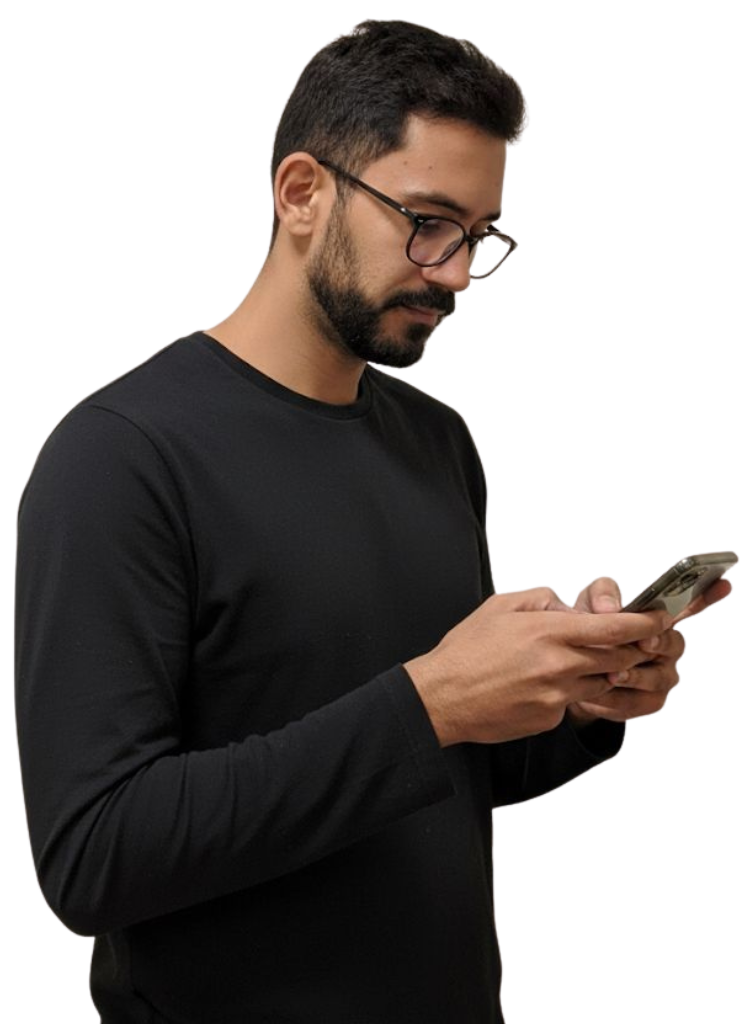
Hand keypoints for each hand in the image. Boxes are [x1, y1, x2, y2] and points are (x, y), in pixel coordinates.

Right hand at [404, 586, 670, 746]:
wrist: (442, 698)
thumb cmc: (468, 648)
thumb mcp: (501, 605)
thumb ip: (543, 597)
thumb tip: (569, 605)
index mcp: (549, 631)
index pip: (614, 627)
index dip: (644, 623)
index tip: (659, 620)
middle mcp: (559, 664)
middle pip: (618, 658)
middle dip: (630, 649)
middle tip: (630, 642)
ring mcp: (557, 695)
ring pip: (601, 682)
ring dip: (600, 672)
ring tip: (573, 663)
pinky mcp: (550, 718)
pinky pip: (574, 702)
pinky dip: (570, 692)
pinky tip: (540, 686)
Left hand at [565, 573, 733, 725]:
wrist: (570, 668)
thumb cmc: (589, 628)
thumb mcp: (590, 603)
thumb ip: (602, 595)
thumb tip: (609, 607)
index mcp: (660, 620)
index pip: (691, 605)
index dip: (709, 596)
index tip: (724, 583)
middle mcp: (669, 649)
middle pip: (674, 644)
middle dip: (659, 643)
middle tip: (643, 643)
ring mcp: (663, 678)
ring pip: (657, 678)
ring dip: (634, 676)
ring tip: (611, 674)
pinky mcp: (649, 703)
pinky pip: (638, 704)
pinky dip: (615, 699)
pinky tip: (595, 695)